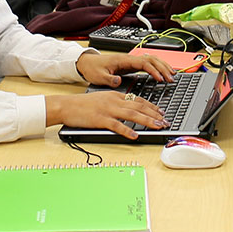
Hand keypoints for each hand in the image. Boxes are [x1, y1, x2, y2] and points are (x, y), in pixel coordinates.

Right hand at [45, 91, 167, 139]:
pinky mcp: (100, 119)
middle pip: (139, 107)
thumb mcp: (103, 98)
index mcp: (116, 96)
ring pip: (132, 114)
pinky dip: (127, 130)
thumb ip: (116, 102)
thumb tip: (129, 109)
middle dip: (155, 114)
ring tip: (158, 126)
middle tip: (165, 121)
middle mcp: (114, 101)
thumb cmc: (83, 104)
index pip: (138, 100)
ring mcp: (108, 110)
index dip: (152, 106)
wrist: (67, 105)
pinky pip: (116, 125)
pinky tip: (135, 135)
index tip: (161, 112)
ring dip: (147, 120)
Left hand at [76, 52, 174, 86]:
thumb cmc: (93, 68)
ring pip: (152, 59)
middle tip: (171, 78)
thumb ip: (109, 79)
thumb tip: (118, 80)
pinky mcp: (132, 65)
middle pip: (152, 59)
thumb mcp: (99, 76)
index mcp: (124, 60)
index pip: (144, 63)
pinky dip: (158, 66)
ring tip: (172, 74)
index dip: (154, 70)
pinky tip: (164, 72)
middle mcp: (130, 58)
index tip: (160, 79)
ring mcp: (132, 61)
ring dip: (163, 66)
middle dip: (163, 68)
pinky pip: (149, 63)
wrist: (87, 63)